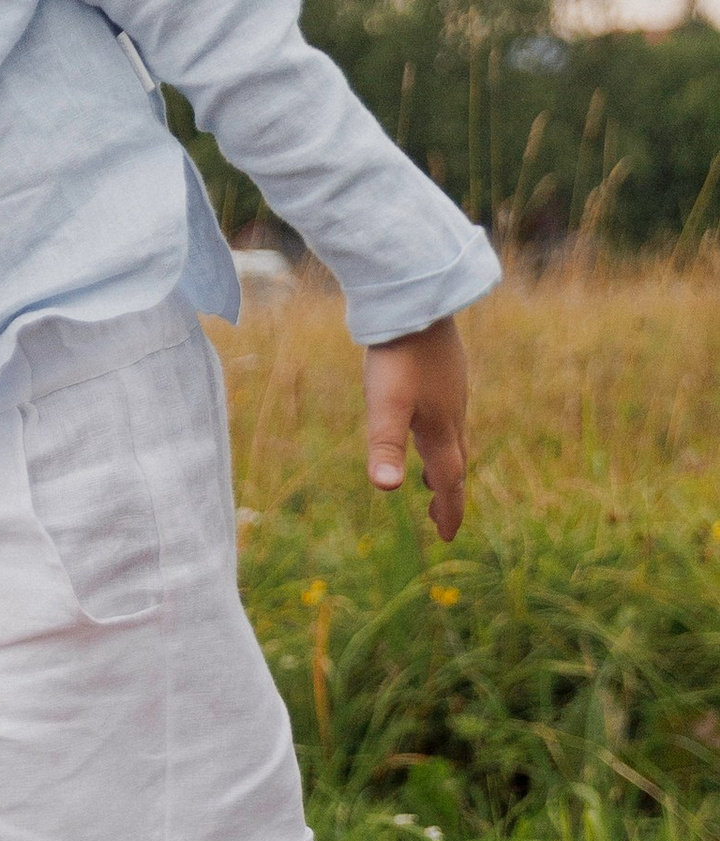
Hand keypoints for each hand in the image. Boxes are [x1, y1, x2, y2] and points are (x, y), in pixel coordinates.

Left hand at [363, 317, 468, 538]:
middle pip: (455, 464)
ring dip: (445, 463)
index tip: (447, 537)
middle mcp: (452, 415)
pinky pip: (449, 414)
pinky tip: (428, 420)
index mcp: (440, 431)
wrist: (417, 303)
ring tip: (432, 477)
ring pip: (453, 438)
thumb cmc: (399, 357)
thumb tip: (387, 488)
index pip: (450, 482)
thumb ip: (385, 445)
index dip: (449, 511)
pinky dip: (441, 433)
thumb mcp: (386, 404)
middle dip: (448, 493)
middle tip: (438, 516)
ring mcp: (451, 392)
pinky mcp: (446, 371)